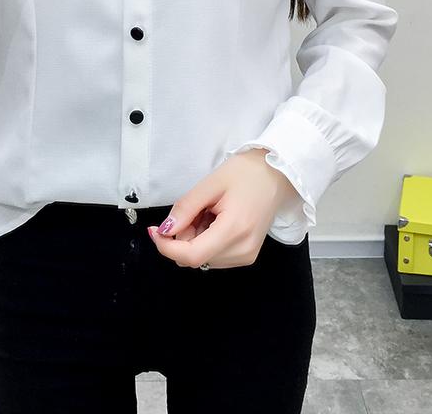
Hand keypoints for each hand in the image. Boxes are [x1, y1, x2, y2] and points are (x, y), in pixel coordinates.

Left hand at [146, 147, 298, 268]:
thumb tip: (165, 230)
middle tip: (194, 208)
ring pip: (202, 258)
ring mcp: (247, 255)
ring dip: (194, 238)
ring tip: (209, 211)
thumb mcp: (210, 184)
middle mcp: (243, 249)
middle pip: (195, 258)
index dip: (167, 247)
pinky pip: (214, 255)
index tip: (154, 230)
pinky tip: (216, 220)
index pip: (192, 256)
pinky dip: (206, 240)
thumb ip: (185, 208)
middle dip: (182, 237)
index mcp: (235, 229)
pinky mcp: (247, 255)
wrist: (276, 174)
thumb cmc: (246, 173)